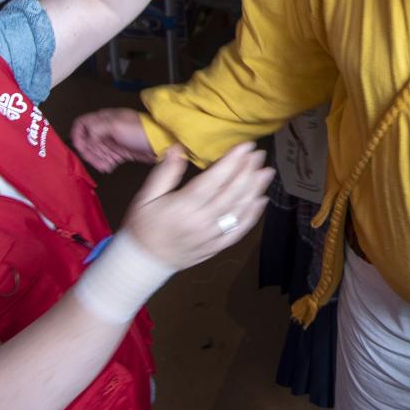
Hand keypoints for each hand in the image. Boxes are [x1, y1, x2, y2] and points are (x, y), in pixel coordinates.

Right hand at [71, 107, 159, 171]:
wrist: (161, 143)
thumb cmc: (141, 131)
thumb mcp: (116, 125)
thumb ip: (97, 128)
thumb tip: (87, 137)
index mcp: (105, 119)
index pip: (82, 124)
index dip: (78, 135)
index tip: (80, 147)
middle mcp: (107, 129)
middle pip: (87, 140)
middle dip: (88, 151)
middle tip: (94, 160)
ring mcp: (114, 140)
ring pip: (96, 151)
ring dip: (96, 159)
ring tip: (104, 166)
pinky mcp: (121, 151)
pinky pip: (107, 158)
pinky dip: (105, 163)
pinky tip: (109, 167)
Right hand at [120, 143, 271, 270]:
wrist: (143, 262)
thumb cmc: (143, 226)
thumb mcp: (146, 196)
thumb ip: (164, 172)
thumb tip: (178, 147)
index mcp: (183, 206)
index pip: (214, 179)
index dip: (232, 162)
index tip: (246, 147)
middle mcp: (201, 221)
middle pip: (231, 193)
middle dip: (248, 171)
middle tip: (259, 154)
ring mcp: (211, 236)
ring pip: (239, 210)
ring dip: (255, 190)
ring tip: (266, 172)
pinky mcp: (217, 247)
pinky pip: (239, 231)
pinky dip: (253, 215)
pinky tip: (261, 200)